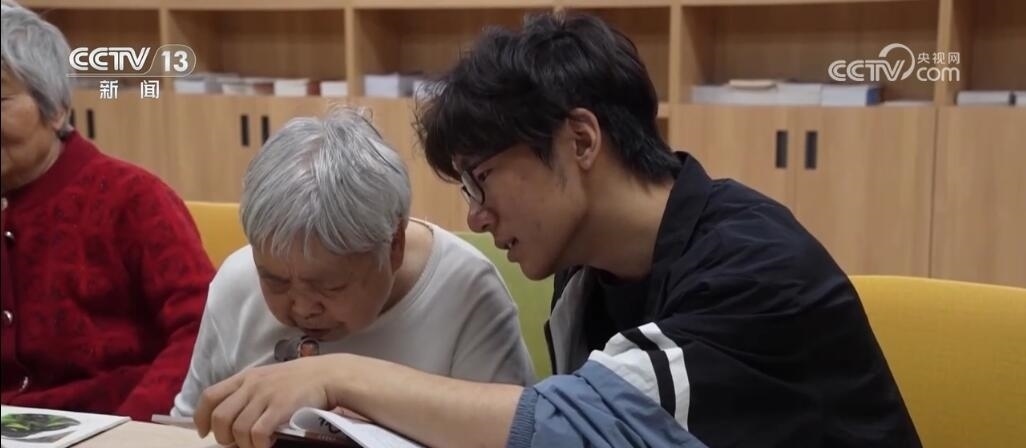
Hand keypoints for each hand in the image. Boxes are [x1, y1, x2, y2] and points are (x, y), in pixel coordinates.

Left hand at [193, 354, 346, 447]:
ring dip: (243, 444)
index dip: (201, 417)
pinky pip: (258, 433)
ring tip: (255, 445)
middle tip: (234, 443)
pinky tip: (268, 444)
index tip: (205, 432)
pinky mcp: (281, 407)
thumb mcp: (268, 379)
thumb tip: (232, 418)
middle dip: (223, 436)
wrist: (328, 374)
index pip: (210, 396)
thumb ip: (249, 392)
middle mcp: (251, 386)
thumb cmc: (299, 379)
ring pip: (238, 428)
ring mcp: (266, 396)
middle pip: (220, 417)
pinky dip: (259, 444)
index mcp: (245, 378)